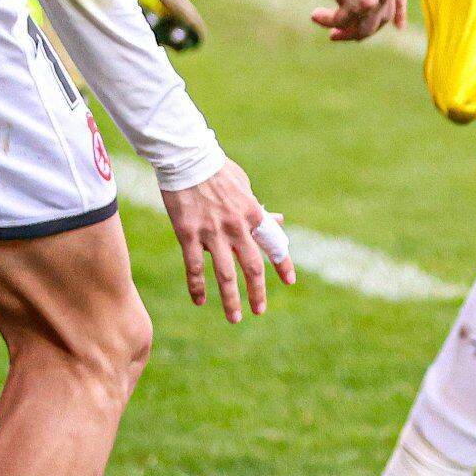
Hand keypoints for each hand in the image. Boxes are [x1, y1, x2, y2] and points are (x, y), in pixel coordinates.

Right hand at [160, 160, 293, 322]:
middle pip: (252, 267)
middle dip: (257, 292)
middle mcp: (236, 226)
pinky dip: (198, 287)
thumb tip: (277, 219)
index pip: (273, 244)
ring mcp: (211, 232)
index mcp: (252, 213)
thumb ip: (258, 207)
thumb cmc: (217, 169)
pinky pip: (195, 267)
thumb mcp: (244, 185)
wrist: (186, 157)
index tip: (290, 281)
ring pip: (225, 274)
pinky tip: (199, 301)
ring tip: (235, 318)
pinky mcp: (188, 234)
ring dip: (231, 299)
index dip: (283, 264)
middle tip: (260, 310)